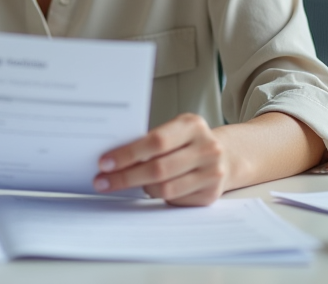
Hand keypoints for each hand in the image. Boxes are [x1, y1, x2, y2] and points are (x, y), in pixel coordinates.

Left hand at [93, 114, 229, 205]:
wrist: (225, 156)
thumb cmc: (188, 142)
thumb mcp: (174, 130)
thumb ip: (151, 141)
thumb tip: (112, 158)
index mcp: (192, 126)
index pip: (156, 141)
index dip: (128, 154)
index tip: (105, 163)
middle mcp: (207, 148)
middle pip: (158, 169)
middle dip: (125, 177)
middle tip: (103, 182)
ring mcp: (212, 173)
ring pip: (165, 189)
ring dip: (141, 188)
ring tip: (128, 183)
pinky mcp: (210, 195)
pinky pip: (174, 200)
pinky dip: (158, 196)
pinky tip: (150, 190)